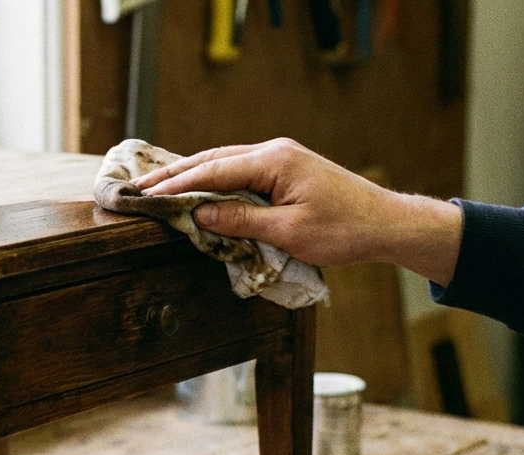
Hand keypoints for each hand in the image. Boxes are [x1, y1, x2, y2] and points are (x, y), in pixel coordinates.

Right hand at [133, 139, 462, 285]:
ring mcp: (280, 158)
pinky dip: (212, 180)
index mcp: (274, 161)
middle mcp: (273, 151)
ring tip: (157, 189)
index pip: (213, 169)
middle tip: (139, 188)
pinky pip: (238, 172)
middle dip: (174, 175)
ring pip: (223, 163)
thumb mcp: (288, 233)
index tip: (147, 195)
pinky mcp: (284, 170)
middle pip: (213, 159)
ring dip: (191, 176)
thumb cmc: (343, 231)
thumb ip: (240, 221)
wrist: (385, 224)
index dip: (177, 184)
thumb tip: (199, 213)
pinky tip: (196, 189)